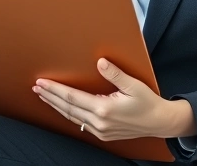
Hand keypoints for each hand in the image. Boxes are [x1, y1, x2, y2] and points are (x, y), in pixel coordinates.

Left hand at [33, 58, 195, 140]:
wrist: (159, 122)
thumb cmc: (148, 102)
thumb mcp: (133, 85)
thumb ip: (115, 74)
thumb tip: (100, 62)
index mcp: (105, 109)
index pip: (72, 98)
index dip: (55, 89)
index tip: (42, 82)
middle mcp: (100, 122)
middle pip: (67, 108)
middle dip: (50, 97)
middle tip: (36, 88)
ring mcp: (100, 131)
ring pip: (72, 118)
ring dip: (56, 106)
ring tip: (44, 96)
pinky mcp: (103, 135)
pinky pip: (80, 124)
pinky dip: (68, 115)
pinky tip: (62, 109)